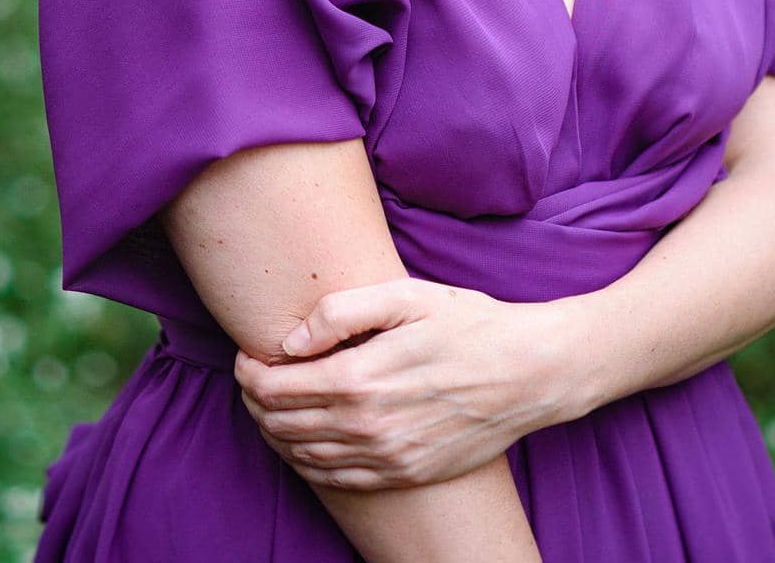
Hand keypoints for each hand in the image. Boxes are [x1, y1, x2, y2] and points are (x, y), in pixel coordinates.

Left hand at [234, 276, 585, 490]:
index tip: (246, 354)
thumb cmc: (468, 323)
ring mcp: (386, 457)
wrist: (528, 373)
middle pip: (281, 424)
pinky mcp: (404, 473)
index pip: (274, 388)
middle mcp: (367, 427)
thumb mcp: (405, 295)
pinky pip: (337, 479)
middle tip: (252, 377)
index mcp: (360, 379)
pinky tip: (305, 441)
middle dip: (255, 401)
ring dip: (276, 432)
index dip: (249, 372)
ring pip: (304, 456)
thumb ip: (340, 312)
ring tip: (271, 406)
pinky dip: (308, 461)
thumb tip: (290, 340)